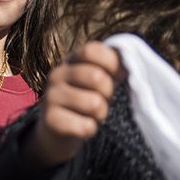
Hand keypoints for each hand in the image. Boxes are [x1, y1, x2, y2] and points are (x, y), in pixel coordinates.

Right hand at [25, 41, 125, 167]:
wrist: (56, 129)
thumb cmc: (85, 99)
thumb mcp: (96, 79)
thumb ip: (111, 68)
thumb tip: (129, 67)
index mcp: (71, 60)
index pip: (91, 50)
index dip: (111, 62)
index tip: (119, 75)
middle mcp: (57, 75)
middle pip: (96, 76)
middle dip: (108, 92)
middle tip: (103, 99)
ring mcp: (51, 97)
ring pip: (94, 104)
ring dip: (100, 114)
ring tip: (92, 114)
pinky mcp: (50, 120)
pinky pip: (85, 126)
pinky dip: (90, 129)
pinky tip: (82, 126)